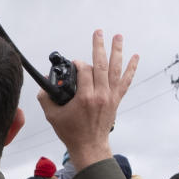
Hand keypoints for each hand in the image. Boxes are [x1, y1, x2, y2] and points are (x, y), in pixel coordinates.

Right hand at [38, 30, 137, 171]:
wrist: (89, 146)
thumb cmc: (71, 133)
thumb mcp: (52, 116)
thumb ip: (46, 99)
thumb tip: (43, 86)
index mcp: (85, 98)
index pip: (84, 71)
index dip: (78, 64)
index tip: (73, 64)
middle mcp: (100, 95)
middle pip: (101, 65)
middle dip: (99, 47)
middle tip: (98, 32)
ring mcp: (110, 96)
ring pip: (115, 69)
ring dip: (117, 51)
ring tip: (117, 36)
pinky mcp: (116, 100)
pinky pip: (125, 81)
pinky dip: (131, 68)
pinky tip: (135, 56)